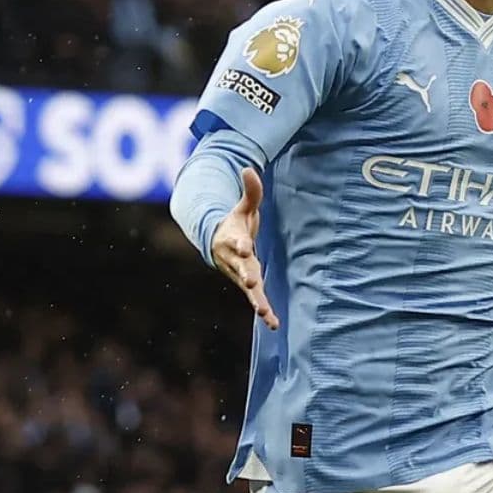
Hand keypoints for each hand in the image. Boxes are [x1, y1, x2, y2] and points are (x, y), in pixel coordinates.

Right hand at [211, 167, 279, 329]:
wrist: (218, 244)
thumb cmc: (234, 224)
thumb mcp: (242, 206)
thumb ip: (250, 190)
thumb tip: (248, 167)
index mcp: (233, 240)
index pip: (236, 242)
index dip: (239, 244)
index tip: (244, 247)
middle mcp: (234, 261)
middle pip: (240, 268)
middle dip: (245, 275)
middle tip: (250, 283)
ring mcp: (241, 274)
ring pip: (248, 289)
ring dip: (256, 301)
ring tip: (264, 313)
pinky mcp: (249, 285)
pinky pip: (256, 299)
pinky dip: (264, 311)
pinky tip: (274, 325)